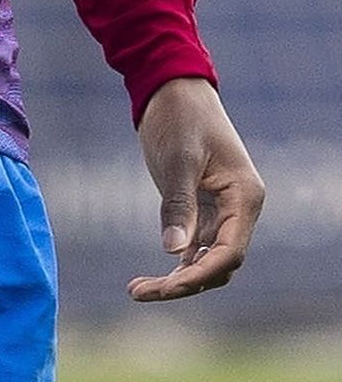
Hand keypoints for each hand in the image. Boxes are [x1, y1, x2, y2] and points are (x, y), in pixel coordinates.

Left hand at [129, 78, 263, 302]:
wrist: (172, 89)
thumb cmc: (179, 118)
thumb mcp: (177, 160)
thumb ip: (178, 205)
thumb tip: (174, 252)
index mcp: (245, 197)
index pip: (229, 252)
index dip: (199, 275)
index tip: (166, 287)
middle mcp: (239, 209)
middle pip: (218, 264)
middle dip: (183, 284)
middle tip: (138, 291)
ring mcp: (221, 211)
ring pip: (206, 261)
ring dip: (176, 279)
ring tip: (136, 289)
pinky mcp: (201, 209)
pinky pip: (194, 248)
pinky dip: (175, 265)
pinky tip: (147, 279)